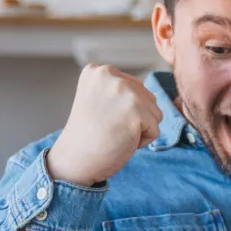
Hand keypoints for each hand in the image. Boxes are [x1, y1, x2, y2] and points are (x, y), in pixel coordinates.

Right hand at [46, 64, 162, 185]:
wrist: (75, 160)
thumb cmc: (89, 135)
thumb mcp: (100, 100)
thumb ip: (120, 91)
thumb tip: (150, 95)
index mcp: (99, 71)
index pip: (135, 88)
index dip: (124, 110)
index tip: (102, 117)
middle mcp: (111, 74)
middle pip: (148, 99)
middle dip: (135, 118)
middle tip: (108, 127)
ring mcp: (124, 91)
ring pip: (155, 113)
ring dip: (140, 128)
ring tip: (115, 133)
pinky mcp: (136, 111)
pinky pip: (155, 129)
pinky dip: (143, 141)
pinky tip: (121, 140)